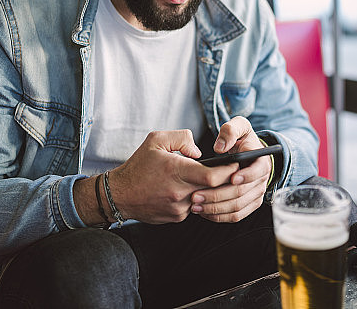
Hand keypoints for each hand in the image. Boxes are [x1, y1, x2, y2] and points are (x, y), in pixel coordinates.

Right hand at [108, 130, 237, 223]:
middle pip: (214, 190)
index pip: (212, 176)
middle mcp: (179, 192)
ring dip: (207, 190)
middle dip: (225, 180)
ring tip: (202, 179)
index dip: (228, 171)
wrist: (120, 194)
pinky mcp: (176, 217)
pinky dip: (195, 198)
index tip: (236, 164)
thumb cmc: (138, 166)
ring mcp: (179, 208)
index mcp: (176, 171)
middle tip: (231, 171)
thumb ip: (182, 138)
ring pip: (204, 198)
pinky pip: (193, 207)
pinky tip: (185, 190)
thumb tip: (199, 152)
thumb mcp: (156, 140)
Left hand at [190, 116, 271, 222]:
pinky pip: (236, 216)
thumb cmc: (242, 139)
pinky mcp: (248, 205)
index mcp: (261, 162)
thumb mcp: (239, 126)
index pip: (256, 172)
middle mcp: (261, 181)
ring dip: (216, 209)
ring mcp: (255, 195)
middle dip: (218, 196)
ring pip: (237, 207)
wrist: (249, 153)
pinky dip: (220, 217)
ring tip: (196, 206)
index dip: (245, 176)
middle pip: (242, 193)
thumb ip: (230, 130)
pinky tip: (204, 212)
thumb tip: (220, 147)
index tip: (231, 177)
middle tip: (197, 196)